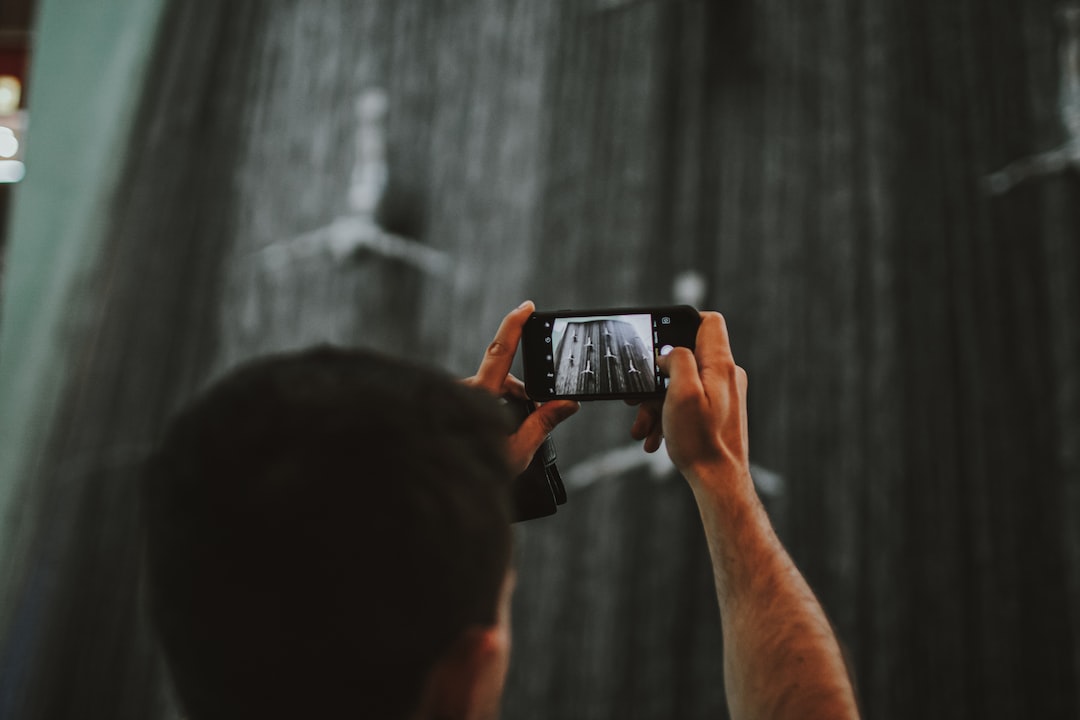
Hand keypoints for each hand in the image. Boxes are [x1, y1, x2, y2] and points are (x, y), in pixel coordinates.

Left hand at [464, 301, 579, 474]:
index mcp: (478, 397)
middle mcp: (462, 391)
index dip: (514, 325)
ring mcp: (453, 398)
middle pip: (501, 378)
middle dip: (522, 393)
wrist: (440, 490)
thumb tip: (568, 403)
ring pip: (490, 391)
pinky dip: (491, 410)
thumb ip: (542, 423)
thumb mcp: (516, 451)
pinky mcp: (448, 406)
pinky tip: (496, 434)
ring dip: (506, 405)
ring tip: (512, 435)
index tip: (526, 307)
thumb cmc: (474, 474)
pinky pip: (477, 399)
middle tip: (537, 417)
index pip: (499, 352)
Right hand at [630, 312, 748, 478]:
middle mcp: (725, 377)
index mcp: (720, 365)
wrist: (718, 481)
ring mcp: (723, 396)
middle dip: (657, 377)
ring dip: (657, 403)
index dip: (682, 323)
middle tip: (639, 396)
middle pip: (686, 358)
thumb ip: (677, 360)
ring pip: (682, 385)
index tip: (659, 339)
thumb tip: (668, 353)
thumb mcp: (682, 392)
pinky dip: (669, 416)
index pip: (709, 322)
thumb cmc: (701, 440)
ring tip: (644, 426)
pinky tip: (655, 436)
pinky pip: (688, 404)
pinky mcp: (718, 413)